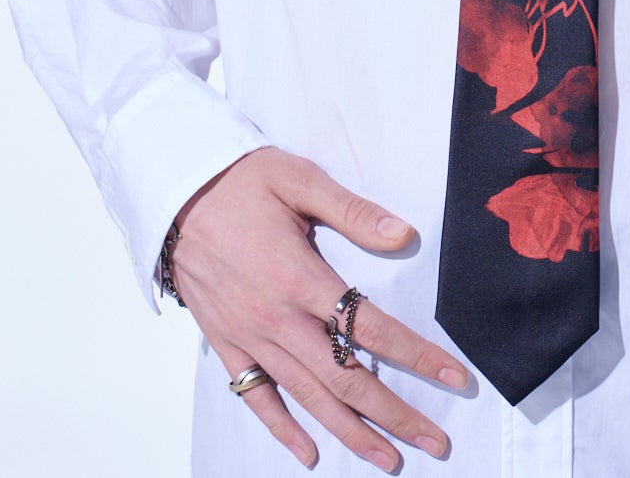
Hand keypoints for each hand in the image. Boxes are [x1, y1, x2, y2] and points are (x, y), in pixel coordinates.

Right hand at [168, 146, 469, 470]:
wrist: (174, 194)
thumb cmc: (241, 181)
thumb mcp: (300, 180)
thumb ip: (353, 211)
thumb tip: (404, 235)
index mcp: (300, 278)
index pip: (371, 328)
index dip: (417, 357)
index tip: (455, 379)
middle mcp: (276, 319)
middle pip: (345, 379)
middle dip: (394, 415)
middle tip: (435, 442)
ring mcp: (249, 337)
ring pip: (307, 398)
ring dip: (351, 433)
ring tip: (388, 460)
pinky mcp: (225, 344)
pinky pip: (256, 396)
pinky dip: (282, 429)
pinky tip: (309, 453)